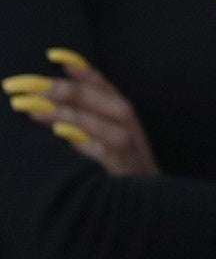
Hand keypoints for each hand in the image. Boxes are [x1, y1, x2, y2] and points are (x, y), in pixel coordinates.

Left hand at [5, 48, 157, 174]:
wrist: (149, 204)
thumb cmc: (120, 166)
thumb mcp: (107, 136)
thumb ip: (85, 116)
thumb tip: (44, 100)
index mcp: (122, 113)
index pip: (101, 83)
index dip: (79, 68)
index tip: (51, 54)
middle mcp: (127, 125)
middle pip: (97, 98)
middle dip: (60, 88)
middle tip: (24, 84)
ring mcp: (128, 147)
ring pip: (100, 121)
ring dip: (67, 111)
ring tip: (32, 106)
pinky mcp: (124, 171)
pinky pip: (105, 152)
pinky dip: (86, 141)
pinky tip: (62, 133)